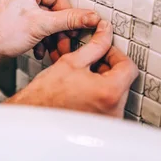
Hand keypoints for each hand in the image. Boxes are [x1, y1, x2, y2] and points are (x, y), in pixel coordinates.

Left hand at [0, 0, 99, 60]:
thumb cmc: (0, 33)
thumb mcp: (42, 26)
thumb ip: (69, 20)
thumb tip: (91, 16)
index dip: (69, 17)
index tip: (76, 31)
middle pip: (52, 10)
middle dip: (58, 31)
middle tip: (65, 45)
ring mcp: (17, 5)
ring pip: (44, 21)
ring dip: (50, 38)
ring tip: (53, 52)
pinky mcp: (14, 19)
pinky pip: (34, 26)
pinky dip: (39, 39)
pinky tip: (39, 52)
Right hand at [6, 20, 137, 116]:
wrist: (31, 118)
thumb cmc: (45, 95)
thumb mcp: (71, 62)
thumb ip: (95, 45)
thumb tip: (106, 31)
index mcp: (108, 93)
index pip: (128, 67)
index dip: (115, 54)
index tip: (103, 52)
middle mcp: (113, 111)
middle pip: (122, 81)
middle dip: (107, 68)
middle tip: (89, 63)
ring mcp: (107, 122)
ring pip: (114, 93)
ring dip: (101, 81)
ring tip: (81, 77)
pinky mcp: (100, 128)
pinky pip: (106, 105)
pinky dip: (97, 95)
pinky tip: (81, 90)